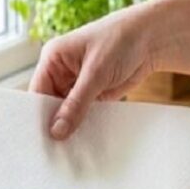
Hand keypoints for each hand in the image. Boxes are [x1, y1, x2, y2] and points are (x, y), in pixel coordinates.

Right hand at [30, 4, 156, 139]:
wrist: (152, 38)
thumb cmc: (121, 41)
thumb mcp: (96, 73)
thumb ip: (76, 104)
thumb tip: (57, 131)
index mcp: (53, 58)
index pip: (37, 92)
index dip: (37, 115)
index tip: (40, 139)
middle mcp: (62, 71)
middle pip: (50, 104)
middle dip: (54, 124)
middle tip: (54, 150)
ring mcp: (78, 83)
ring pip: (67, 111)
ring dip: (70, 126)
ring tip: (69, 150)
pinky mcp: (94, 93)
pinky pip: (84, 113)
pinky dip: (85, 125)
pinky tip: (86, 140)